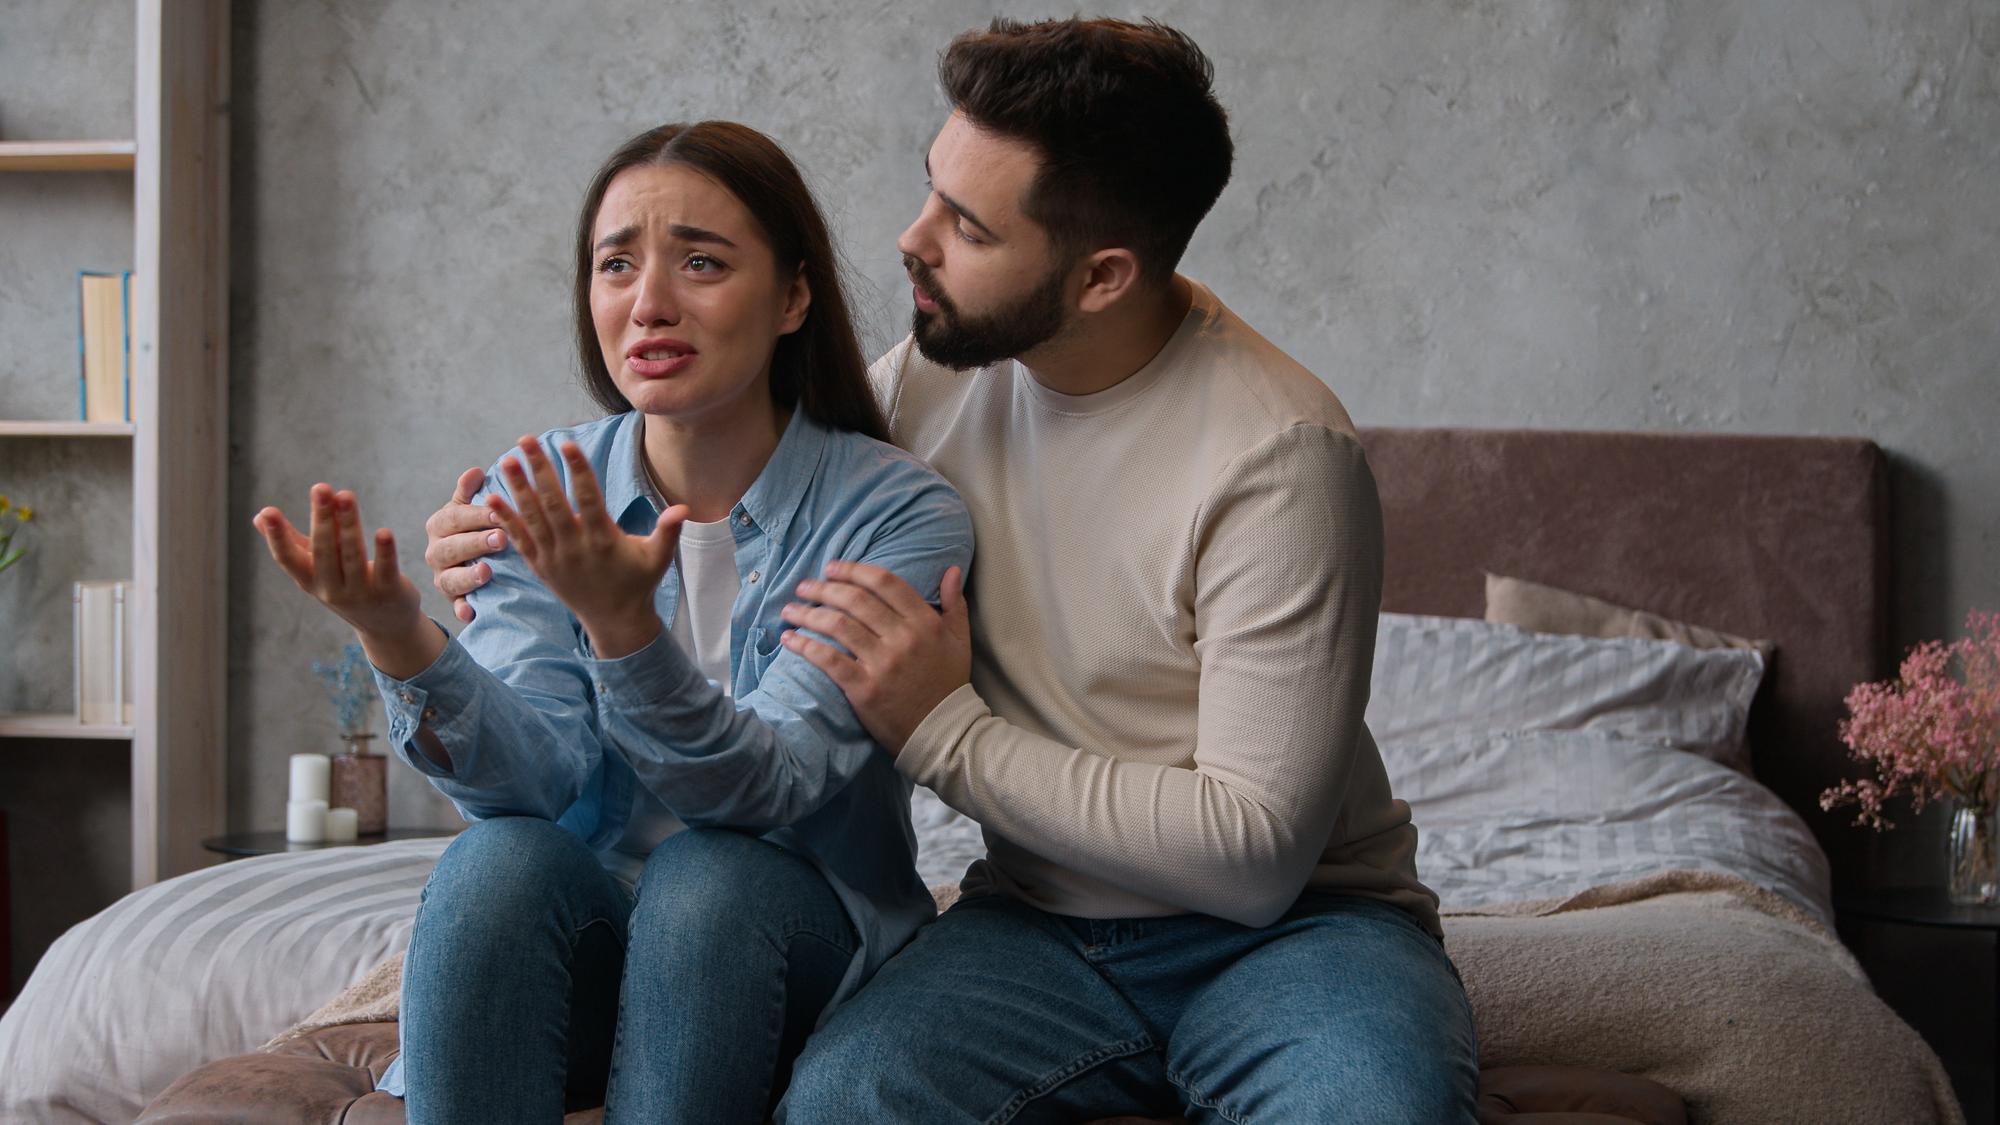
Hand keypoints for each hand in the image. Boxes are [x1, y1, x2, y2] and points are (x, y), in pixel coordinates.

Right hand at [254, 485, 440, 678]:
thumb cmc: (345, 586)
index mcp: (309, 580)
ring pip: (352, 556)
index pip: (288, 558)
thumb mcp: (316, 569)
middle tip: (321, 488)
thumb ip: (292, 543)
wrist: (385, 626)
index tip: (268, 513)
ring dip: (349, 525)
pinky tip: (383, 532)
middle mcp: (330, 589)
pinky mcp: (388, 592)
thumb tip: (258, 516)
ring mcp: (360, 593)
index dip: (277, 537)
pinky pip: (385, 570)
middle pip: (324, 550)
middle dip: (322, 518)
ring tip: (346, 495)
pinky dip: (385, 551)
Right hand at [424, 466, 505, 622]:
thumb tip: (475, 471)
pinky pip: (455, 607)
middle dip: (475, 543)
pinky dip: (462, 610)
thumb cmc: (471, 528)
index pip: (453, 518)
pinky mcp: (453, 600)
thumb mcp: (466, 509)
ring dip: (468, 576)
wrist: (461, 564)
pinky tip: (472, 613)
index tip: (499, 513)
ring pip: (449, 579)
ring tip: (487, 572)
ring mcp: (443, 577)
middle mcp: (436, 552)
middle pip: (451, 548)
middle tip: (502, 539)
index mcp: (440, 525)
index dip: (475, 516)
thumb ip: (468, 492)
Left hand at [485, 435, 686, 658]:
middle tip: (526, 440)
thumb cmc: (639, 583)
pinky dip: (505, 519)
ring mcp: (555, 558)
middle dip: (539, 469)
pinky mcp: (541, 567)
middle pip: (553, 503)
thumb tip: (684, 508)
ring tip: (507, 460)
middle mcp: (575, 548)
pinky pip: (520, 540)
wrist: (614, 620)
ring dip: (518, 488)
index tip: (567, 443)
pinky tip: (491, 498)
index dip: (578, 470)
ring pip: (533, 518)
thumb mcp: (658, 558)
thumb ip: (668, 531)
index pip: (588, 499)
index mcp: (603, 540)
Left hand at [780, 562, 969, 753]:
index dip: (854, 570)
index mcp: (925, 622)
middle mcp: (903, 638)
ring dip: (808, 613)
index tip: (832, 568)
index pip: (885, 582)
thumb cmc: (948, 683)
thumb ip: (954, 603)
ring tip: (790, 609)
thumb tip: (951, 569)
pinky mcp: (864, 689)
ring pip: (838, 626)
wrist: (943, 731)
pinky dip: (806, 646)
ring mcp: (883, 664)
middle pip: (855, 600)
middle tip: (804, 586)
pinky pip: (829, 660)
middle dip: (823, 588)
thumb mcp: (959, 639)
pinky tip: (789, 639)